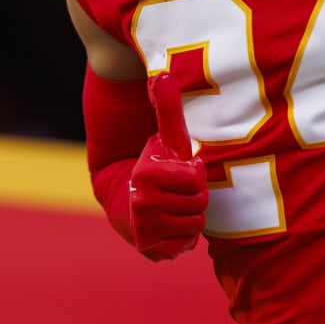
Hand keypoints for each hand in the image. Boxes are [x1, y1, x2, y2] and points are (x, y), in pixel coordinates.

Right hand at [128, 73, 206, 260]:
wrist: (125, 201)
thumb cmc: (153, 165)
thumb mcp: (163, 137)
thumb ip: (167, 107)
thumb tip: (163, 74)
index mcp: (146, 175)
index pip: (196, 180)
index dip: (194, 174)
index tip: (181, 170)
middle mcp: (143, 204)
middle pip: (199, 204)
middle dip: (193, 196)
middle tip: (177, 190)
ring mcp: (146, 230)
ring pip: (195, 224)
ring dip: (189, 214)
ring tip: (173, 205)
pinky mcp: (151, 249)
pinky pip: (186, 243)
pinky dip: (182, 235)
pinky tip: (169, 223)